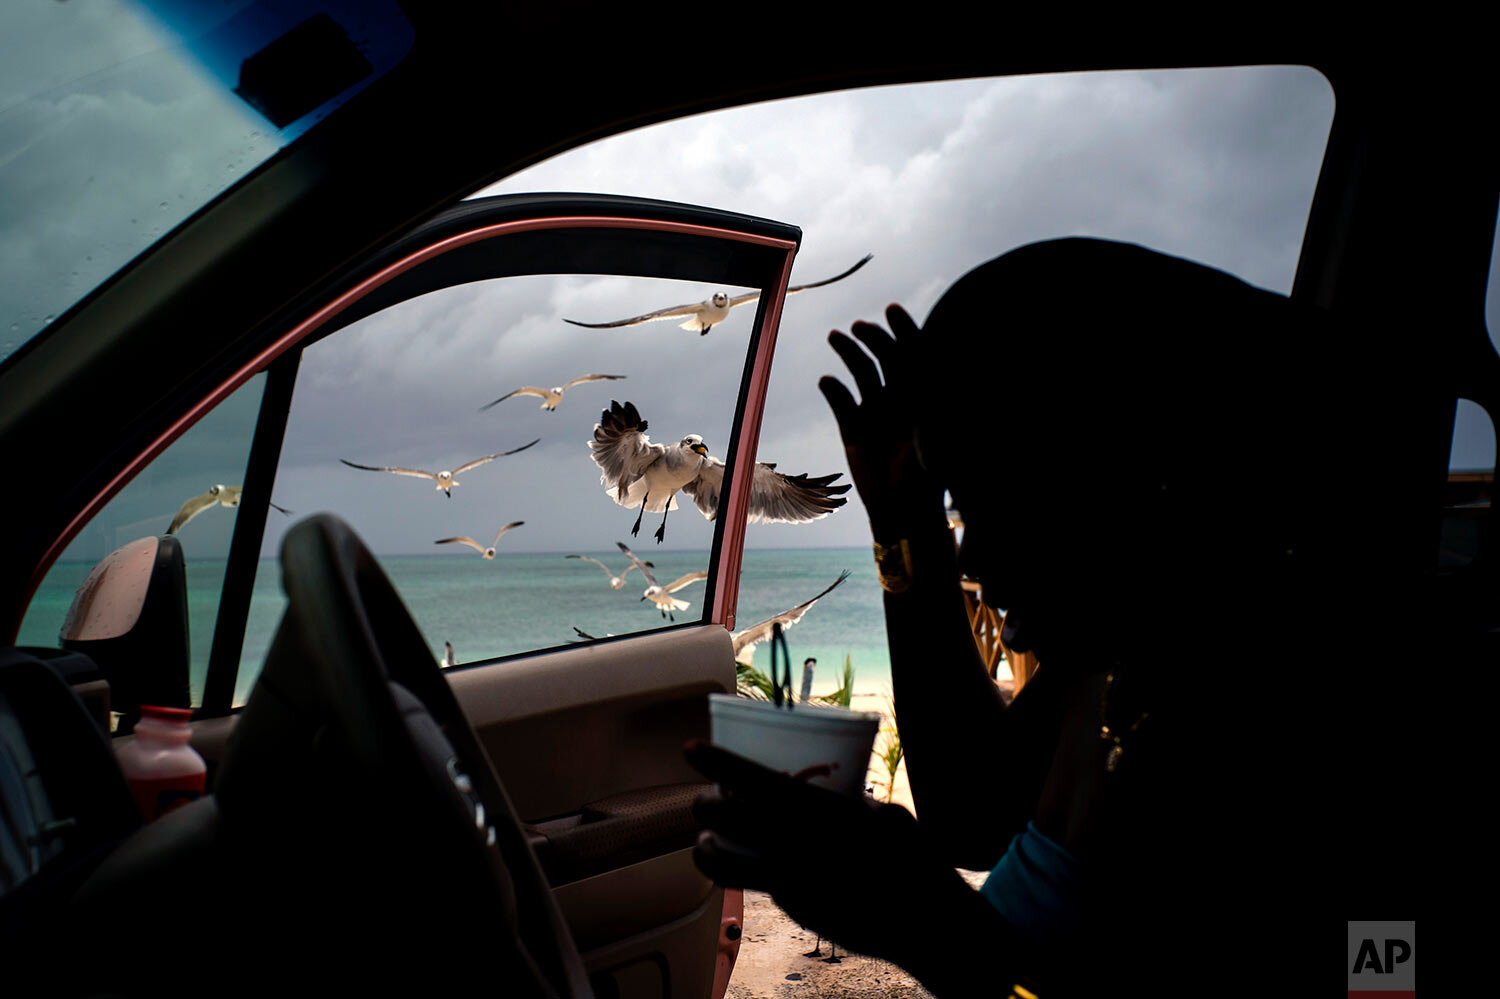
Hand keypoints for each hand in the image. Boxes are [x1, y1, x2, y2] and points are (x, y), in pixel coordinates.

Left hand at [686, 740, 983, 967]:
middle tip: (704, 800)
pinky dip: (745, 872)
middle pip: (724, 817)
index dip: (718, 762)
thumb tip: (817, 790)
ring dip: (706, 849)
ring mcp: (790, 881)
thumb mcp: (880, 813)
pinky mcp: (792, 908)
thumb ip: (843, 802)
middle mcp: (796, 844)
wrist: (924, 917)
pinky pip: (757, 885)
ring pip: (723, 862)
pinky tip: (749, 866)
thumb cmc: (911, 855)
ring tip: (706, 841)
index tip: (689, 749)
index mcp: (819, 811)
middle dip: (703, 806)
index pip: (754, 780)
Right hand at [819, 305, 943, 531]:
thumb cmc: (928, 476)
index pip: (914, 353)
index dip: (905, 330)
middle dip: (874, 338)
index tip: (892, 311)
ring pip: (861, 373)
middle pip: (885, 357)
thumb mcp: (934, 436)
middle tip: (860, 327)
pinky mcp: (853, 431)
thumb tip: (934, 367)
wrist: (904, 512)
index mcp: (923, 396)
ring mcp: (876, 413)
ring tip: (836, 336)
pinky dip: (834, 390)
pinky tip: (827, 381)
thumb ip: (932, 404)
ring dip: (850, 352)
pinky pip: (841, 402)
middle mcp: (900, 400)